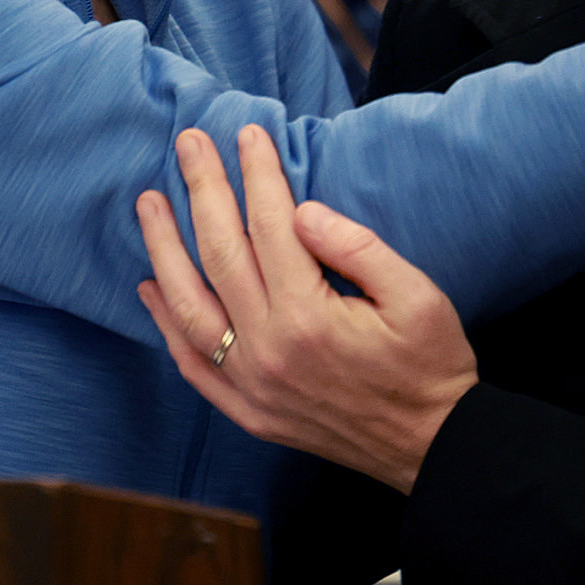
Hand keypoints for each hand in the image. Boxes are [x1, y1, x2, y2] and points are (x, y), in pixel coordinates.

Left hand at [134, 125, 478, 492]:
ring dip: (164, 250)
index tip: (248, 135)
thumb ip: (357, 248)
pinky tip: (151, 289)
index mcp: (310, 317)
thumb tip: (300, 212)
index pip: (271, 226)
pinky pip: (192, 365)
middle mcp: (269, 350)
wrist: (434, 448)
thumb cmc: (431, 367)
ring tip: (149, 204)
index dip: (258, 174)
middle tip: (187, 143)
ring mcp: (252, 385)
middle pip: (220, 254)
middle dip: (202, 190)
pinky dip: (167, 325)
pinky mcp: (249, 411)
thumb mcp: (417, 297)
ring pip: (190, 307)